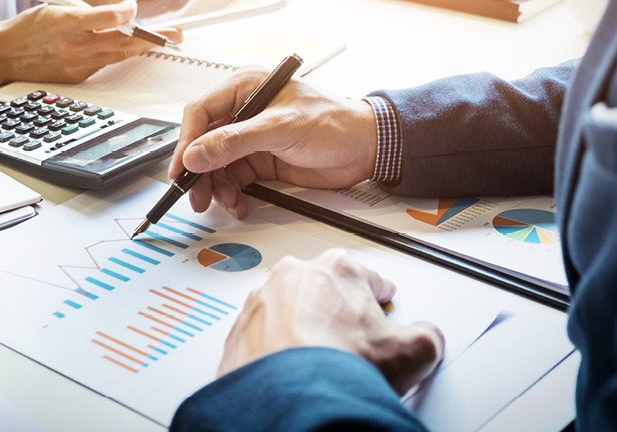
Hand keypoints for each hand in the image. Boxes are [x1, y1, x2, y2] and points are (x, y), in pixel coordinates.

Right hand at [0, 0, 181, 83]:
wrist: (4, 55)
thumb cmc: (27, 28)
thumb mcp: (53, 7)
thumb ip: (84, 10)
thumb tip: (114, 13)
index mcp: (68, 21)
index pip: (105, 17)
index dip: (125, 13)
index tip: (134, 7)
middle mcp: (75, 45)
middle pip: (121, 41)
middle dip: (152, 38)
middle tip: (176, 34)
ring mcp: (78, 64)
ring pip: (118, 55)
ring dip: (143, 48)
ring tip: (166, 41)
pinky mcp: (78, 76)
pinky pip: (106, 64)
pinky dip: (119, 55)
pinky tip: (133, 49)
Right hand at [168, 66, 378, 218]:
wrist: (367, 147)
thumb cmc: (334, 122)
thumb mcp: (280, 129)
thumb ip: (234, 142)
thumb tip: (197, 154)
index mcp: (245, 88)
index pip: (200, 113)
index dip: (186, 142)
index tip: (181, 169)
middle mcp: (244, 111)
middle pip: (204, 142)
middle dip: (200, 171)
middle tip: (197, 195)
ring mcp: (251, 138)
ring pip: (216, 165)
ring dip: (216, 186)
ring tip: (224, 202)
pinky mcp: (261, 160)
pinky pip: (234, 178)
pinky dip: (232, 193)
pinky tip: (238, 203)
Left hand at [219, 250, 443, 395]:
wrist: (291, 400)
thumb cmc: (339, 369)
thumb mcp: (413, 351)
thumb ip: (426, 335)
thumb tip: (426, 336)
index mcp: (337, 267)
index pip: (371, 279)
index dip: (381, 302)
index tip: (381, 311)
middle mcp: (294, 274)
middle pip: (327, 292)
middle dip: (339, 313)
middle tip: (352, 344)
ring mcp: (262, 299)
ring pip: (291, 309)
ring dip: (303, 327)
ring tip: (320, 360)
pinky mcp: (240, 327)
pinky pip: (264, 333)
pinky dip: (276, 347)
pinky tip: (292, 368)